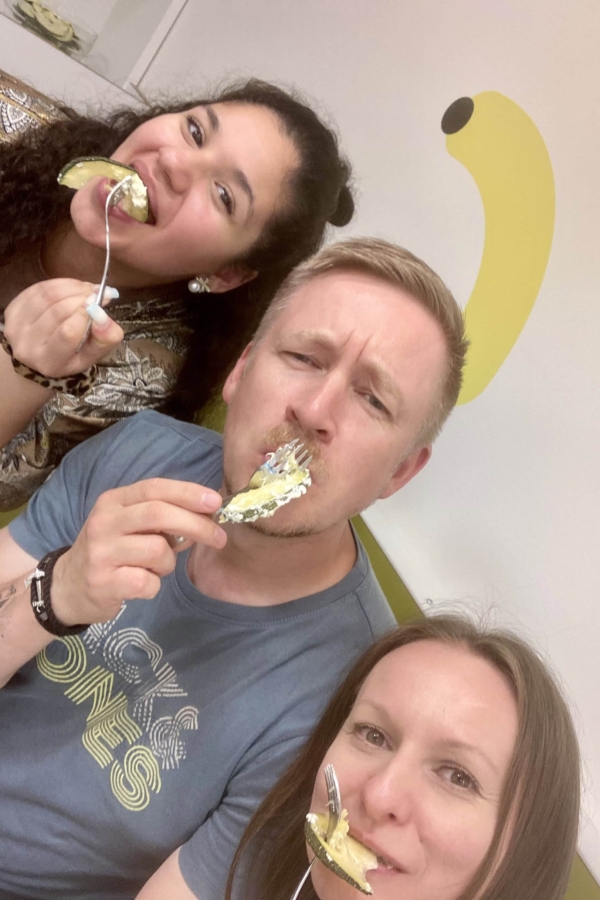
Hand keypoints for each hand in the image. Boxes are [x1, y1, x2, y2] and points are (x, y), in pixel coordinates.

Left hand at [3, 278, 123, 376]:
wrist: (36, 356)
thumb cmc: (69, 356)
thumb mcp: (92, 355)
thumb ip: (105, 339)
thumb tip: (102, 314)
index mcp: (50, 363)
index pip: (68, 332)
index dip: (86, 313)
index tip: (100, 302)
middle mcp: (27, 347)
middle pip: (57, 311)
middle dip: (82, 296)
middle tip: (96, 293)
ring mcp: (15, 327)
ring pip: (47, 295)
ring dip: (72, 287)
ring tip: (86, 289)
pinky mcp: (11, 310)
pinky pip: (37, 289)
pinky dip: (58, 283)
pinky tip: (71, 287)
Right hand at [50, 479, 225, 625]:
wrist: (68, 587)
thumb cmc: (110, 551)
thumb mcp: (128, 524)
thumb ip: (160, 516)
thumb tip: (206, 514)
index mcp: (113, 501)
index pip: (154, 488)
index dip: (188, 493)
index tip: (215, 502)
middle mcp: (104, 522)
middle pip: (158, 514)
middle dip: (196, 525)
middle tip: (219, 537)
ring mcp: (101, 552)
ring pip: (157, 550)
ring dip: (169, 562)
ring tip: (155, 568)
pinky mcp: (102, 582)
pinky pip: (148, 582)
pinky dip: (154, 586)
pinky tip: (141, 585)